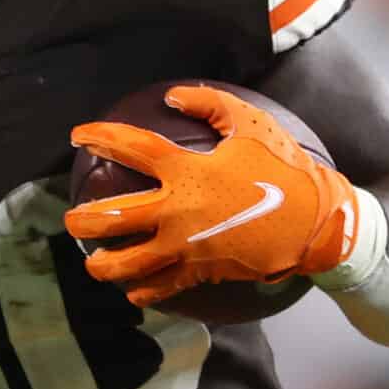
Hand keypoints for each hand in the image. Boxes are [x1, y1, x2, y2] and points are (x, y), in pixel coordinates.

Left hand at [63, 86, 359, 308]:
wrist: (317, 223)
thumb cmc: (284, 170)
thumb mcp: (252, 125)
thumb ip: (210, 104)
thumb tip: (173, 97)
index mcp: (187, 169)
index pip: (130, 147)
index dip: (99, 137)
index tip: (78, 135)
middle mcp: (177, 210)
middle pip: (110, 218)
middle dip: (81, 220)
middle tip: (71, 219)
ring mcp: (186, 245)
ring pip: (127, 264)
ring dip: (103, 266)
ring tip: (95, 263)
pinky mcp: (201, 271)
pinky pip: (160, 287)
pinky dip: (143, 290)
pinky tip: (135, 289)